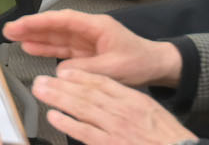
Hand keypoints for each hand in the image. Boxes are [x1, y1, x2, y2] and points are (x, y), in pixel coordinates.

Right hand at [3, 10, 181, 86]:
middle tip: (9, 29)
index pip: (62, 20)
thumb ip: (88, 69)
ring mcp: (86, 41)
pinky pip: (62, 49)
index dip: (40, 22)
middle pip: (55, 26)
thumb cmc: (141, 61)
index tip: (22, 24)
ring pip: (56, 37)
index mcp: (96, 26)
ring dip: (36, 37)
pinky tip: (32, 49)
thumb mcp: (116, 68)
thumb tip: (62, 71)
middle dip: (32, 27)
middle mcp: (88, 30)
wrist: (157, 66)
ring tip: (14, 37)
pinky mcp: (86, 53)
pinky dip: (47, 49)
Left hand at [33, 67, 195, 144]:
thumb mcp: (151, 113)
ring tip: (40, 91)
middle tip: (40, 79)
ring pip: (81, 108)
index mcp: (134, 100)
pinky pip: (84, 132)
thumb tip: (105, 93)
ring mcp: (115, 128)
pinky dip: (67, 123)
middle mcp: (122, 111)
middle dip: (61, 84)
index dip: (79, 75)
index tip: (62, 70)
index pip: (102, 82)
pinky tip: (53, 116)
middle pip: (86, 92)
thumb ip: (128, 102)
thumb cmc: (168, 138)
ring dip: (58, 98)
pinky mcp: (110, 144)